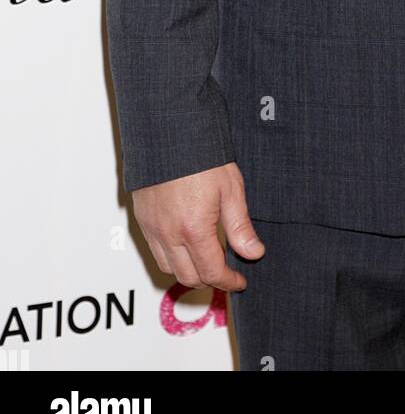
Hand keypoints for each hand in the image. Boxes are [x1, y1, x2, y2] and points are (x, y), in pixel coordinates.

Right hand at [132, 161, 265, 290]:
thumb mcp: (231, 189)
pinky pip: (155, 250)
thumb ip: (240, 227)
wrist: (169, 131)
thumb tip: (253, 253)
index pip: (211, 272)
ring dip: (188, 271)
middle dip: (209, 280)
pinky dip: (171, 256)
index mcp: (194, 229)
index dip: (228, 282)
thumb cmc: (202, 155)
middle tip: (226, 271)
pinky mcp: (142, 218)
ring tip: (206, 259)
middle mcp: (168, 233)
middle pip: (188, 277)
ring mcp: (152, 227)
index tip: (239, 281)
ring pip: (168, 268)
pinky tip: (185, 243)